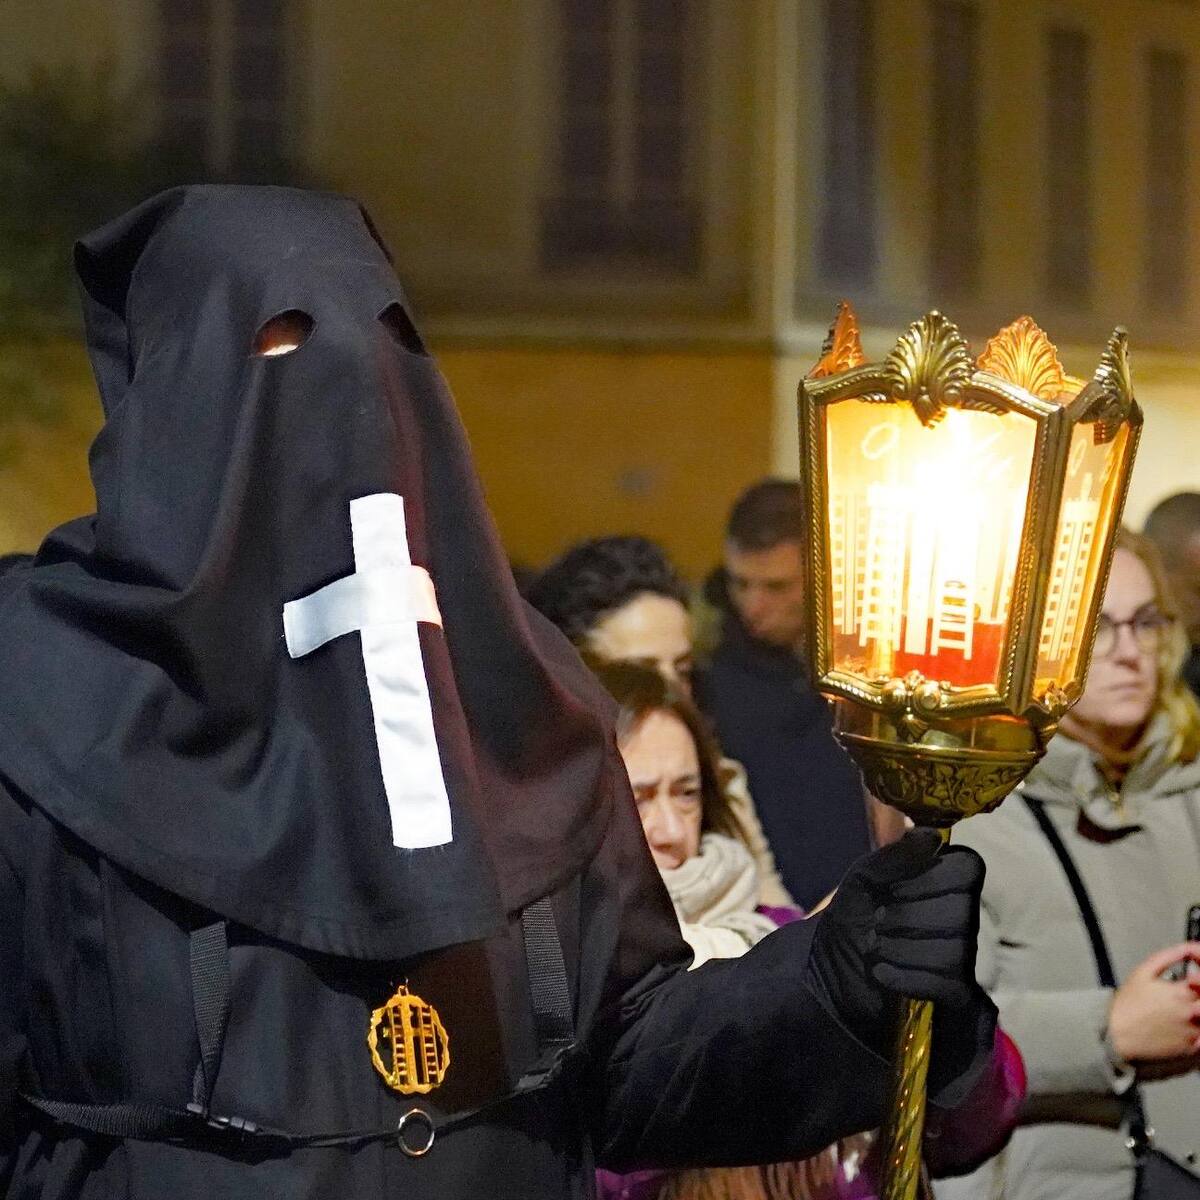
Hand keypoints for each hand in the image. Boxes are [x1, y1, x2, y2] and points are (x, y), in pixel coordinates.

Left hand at [806, 829, 986, 1047]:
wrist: (829, 967)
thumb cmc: (854, 913)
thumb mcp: (864, 878)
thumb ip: (895, 856)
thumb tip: (932, 836)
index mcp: (945, 880)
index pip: (968, 869)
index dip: (929, 879)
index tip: (892, 888)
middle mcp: (963, 915)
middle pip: (961, 912)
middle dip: (907, 917)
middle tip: (878, 920)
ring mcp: (961, 955)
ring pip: (953, 950)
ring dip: (900, 948)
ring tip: (875, 945)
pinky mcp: (952, 991)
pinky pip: (945, 983)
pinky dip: (903, 977)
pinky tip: (880, 972)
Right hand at [1109, 942, 1199, 1068]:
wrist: (1117, 1034)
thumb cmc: (1127, 1004)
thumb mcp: (1143, 971)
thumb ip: (1169, 956)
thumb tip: (1188, 947)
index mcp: (1181, 993)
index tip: (1192, 971)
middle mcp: (1192, 1012)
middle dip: (1199, 990)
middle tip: (1189, 989)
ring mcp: (1194, 1031)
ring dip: (1198, 1008)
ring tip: (1188, 1006)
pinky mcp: (1192, 1048)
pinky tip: (1189, 1022)